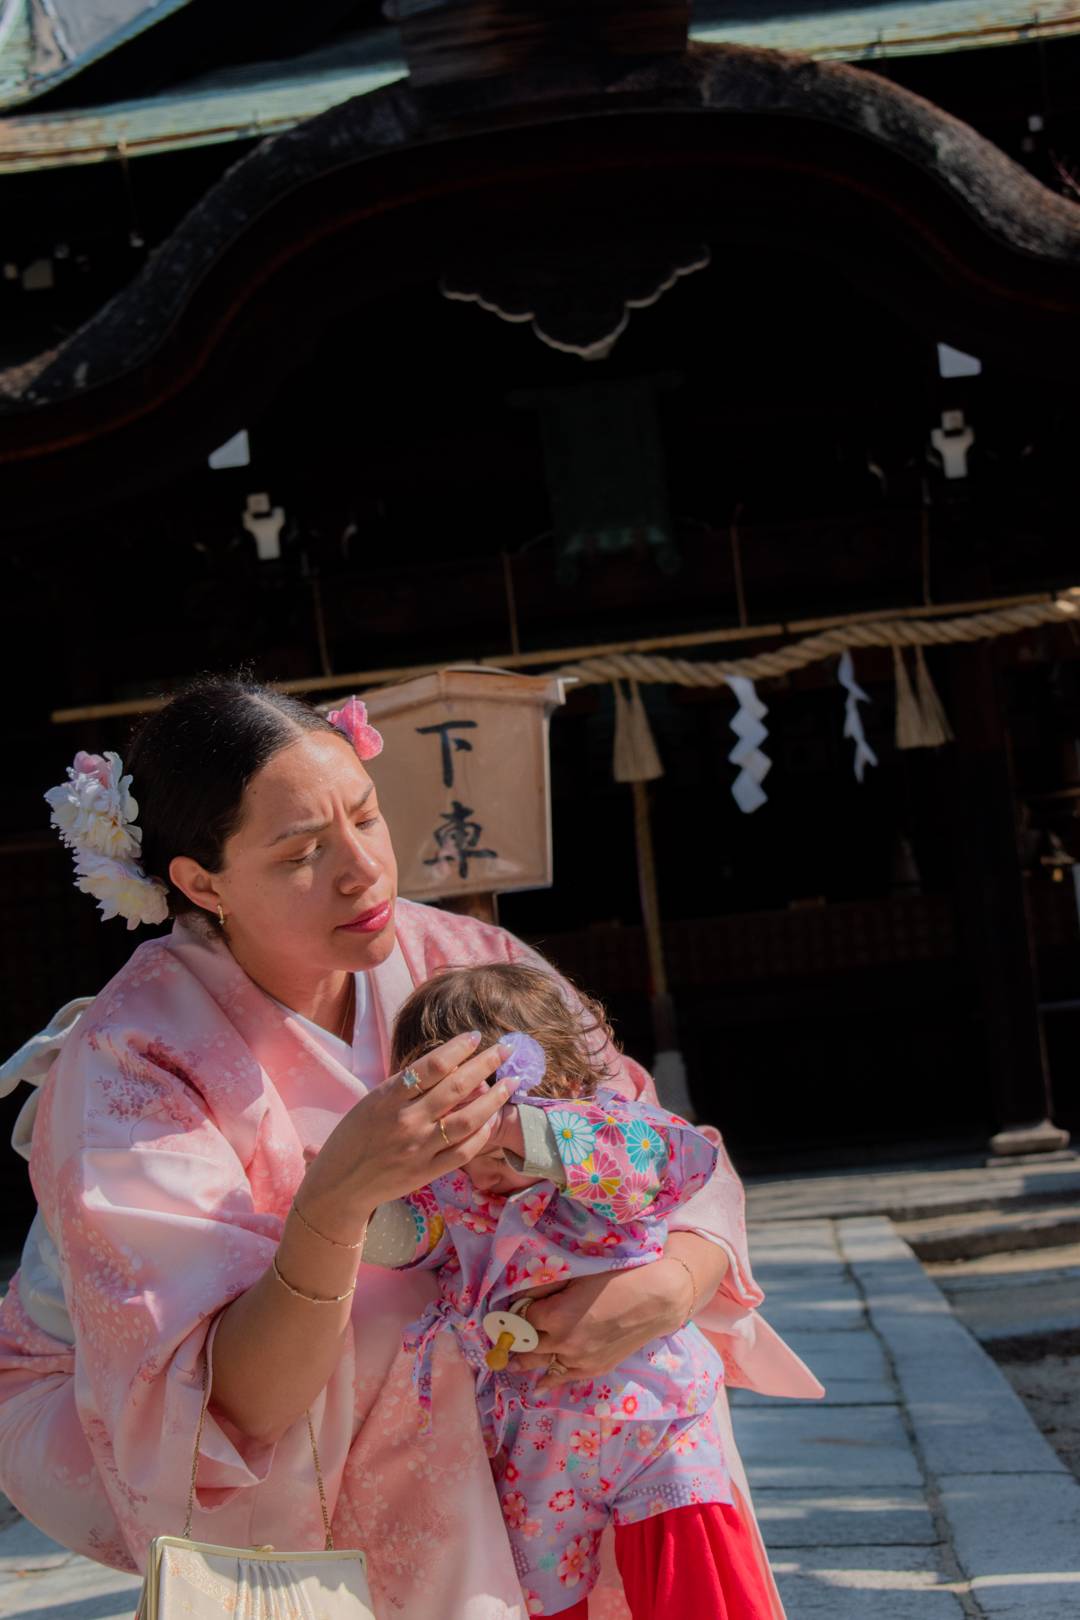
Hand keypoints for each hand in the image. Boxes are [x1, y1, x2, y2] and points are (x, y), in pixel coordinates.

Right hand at [297, 1033, 518, 1237]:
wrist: (339, 1185)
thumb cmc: (353, 1138)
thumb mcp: (372, 1102)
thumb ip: (405, 1086)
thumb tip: (446, 1064)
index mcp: (387, 1098)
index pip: (431, 1065)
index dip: (458, 1048)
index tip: (476, 1037)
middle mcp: (406, 1120)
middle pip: (456, 1086)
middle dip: (486, 1064)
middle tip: (506, 1050)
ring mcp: (418, 1148)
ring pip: (467, 1118)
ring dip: (494, 1098)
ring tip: (511, 1083)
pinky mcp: (426, 1172)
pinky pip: (463, 1151)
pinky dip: (482, 1134)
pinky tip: (492, 1120)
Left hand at [512, 1257, 694, 1391]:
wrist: (655, 1300)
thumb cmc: (616, 1278)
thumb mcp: (577, 1276)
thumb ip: (547, 1288)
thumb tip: (522, 1296)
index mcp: (554, 1316)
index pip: (521, 1319)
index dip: (517, 1313)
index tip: (513, 1310)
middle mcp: (562, 1343)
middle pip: (526, 1346)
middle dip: (515, 1340)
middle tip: (503, 1338)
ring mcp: (578, 1361)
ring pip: (541, 1365)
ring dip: (525, 1361)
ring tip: (511, 1361)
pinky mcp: (594, 1370)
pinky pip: (563, 1378)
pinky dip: (548, 1379)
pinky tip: (537, 1385)